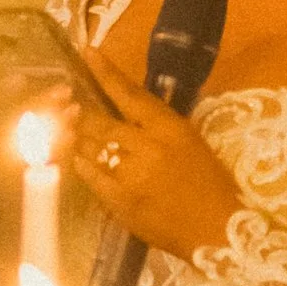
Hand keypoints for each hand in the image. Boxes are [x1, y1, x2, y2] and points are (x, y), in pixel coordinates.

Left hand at [73, 47, 243, 262]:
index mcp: (170, 128)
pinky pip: (90, 176)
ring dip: (80, 139)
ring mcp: (130, 175)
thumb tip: (127, 113)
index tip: (88, 53)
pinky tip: (82, 161)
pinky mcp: (119, 201)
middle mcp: (147, 147)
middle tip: (69, 106)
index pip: (130, 94)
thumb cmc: (212, 185)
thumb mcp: (191, 143)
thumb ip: (158, 127)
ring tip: (74, 133)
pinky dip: (83, 165)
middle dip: (82, 113)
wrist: (217, 231)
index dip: (106, 73)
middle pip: (100, 122)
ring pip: (91, 147)